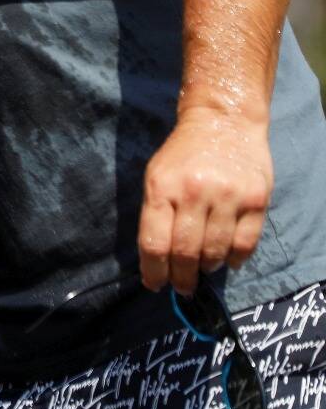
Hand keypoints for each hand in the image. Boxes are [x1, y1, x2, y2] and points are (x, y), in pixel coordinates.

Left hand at [138, 106, 272, 293]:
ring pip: (215, 251)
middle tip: (181, 286)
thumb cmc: (183, 154)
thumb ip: (156, 213)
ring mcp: (227, 196)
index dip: (153, 271)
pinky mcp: (255, 199)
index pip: (154, 242)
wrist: (223, 122)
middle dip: (181, 277)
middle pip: (185, 252)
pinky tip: (226, 260)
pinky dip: (234, 259)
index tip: (154, 285)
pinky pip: (245, 243)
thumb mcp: (156, 175)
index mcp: (162, 187)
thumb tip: (158, 258)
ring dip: (207, 267)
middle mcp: (193, 192)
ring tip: (202, 269)